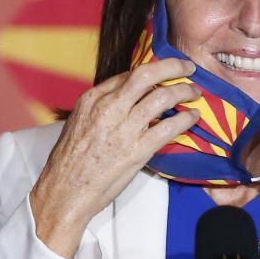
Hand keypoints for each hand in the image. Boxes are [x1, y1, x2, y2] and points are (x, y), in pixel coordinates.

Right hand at [29, 58, 200, 257]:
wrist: (64, 192)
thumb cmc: (70, 161)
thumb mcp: (79, 122)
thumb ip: (102, 107)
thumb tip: (126, 98)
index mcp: (92, 98)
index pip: (129, 74)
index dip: (153, 70)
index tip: (166, 71)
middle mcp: (108, 108)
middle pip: (147, 74)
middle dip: (173, 66)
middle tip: (188, 68)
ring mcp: (124, 129)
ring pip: (163, 97)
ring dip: (184, 92)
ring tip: (194, 93)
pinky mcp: (138, 150)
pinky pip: (169, 127)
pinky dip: (186, 119)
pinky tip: (193, 118)